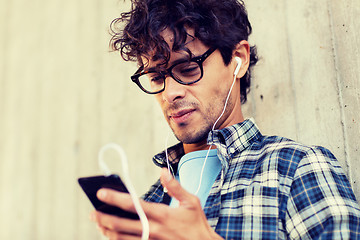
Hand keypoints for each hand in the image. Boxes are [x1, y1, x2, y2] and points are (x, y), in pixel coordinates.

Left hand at [90, 168, 222, 239]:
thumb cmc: (197, 224)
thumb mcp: (191, 202)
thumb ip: (175, 187)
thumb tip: (162, 172)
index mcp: (161, 214)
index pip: (133, 205)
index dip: (115, 198)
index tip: (101, 192)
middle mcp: (153, 229)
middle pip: (122, 224)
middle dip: (104, 217)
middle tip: (92, 212)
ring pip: (122, 239)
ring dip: (107, 231)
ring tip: (98, 224)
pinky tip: (112, 236)